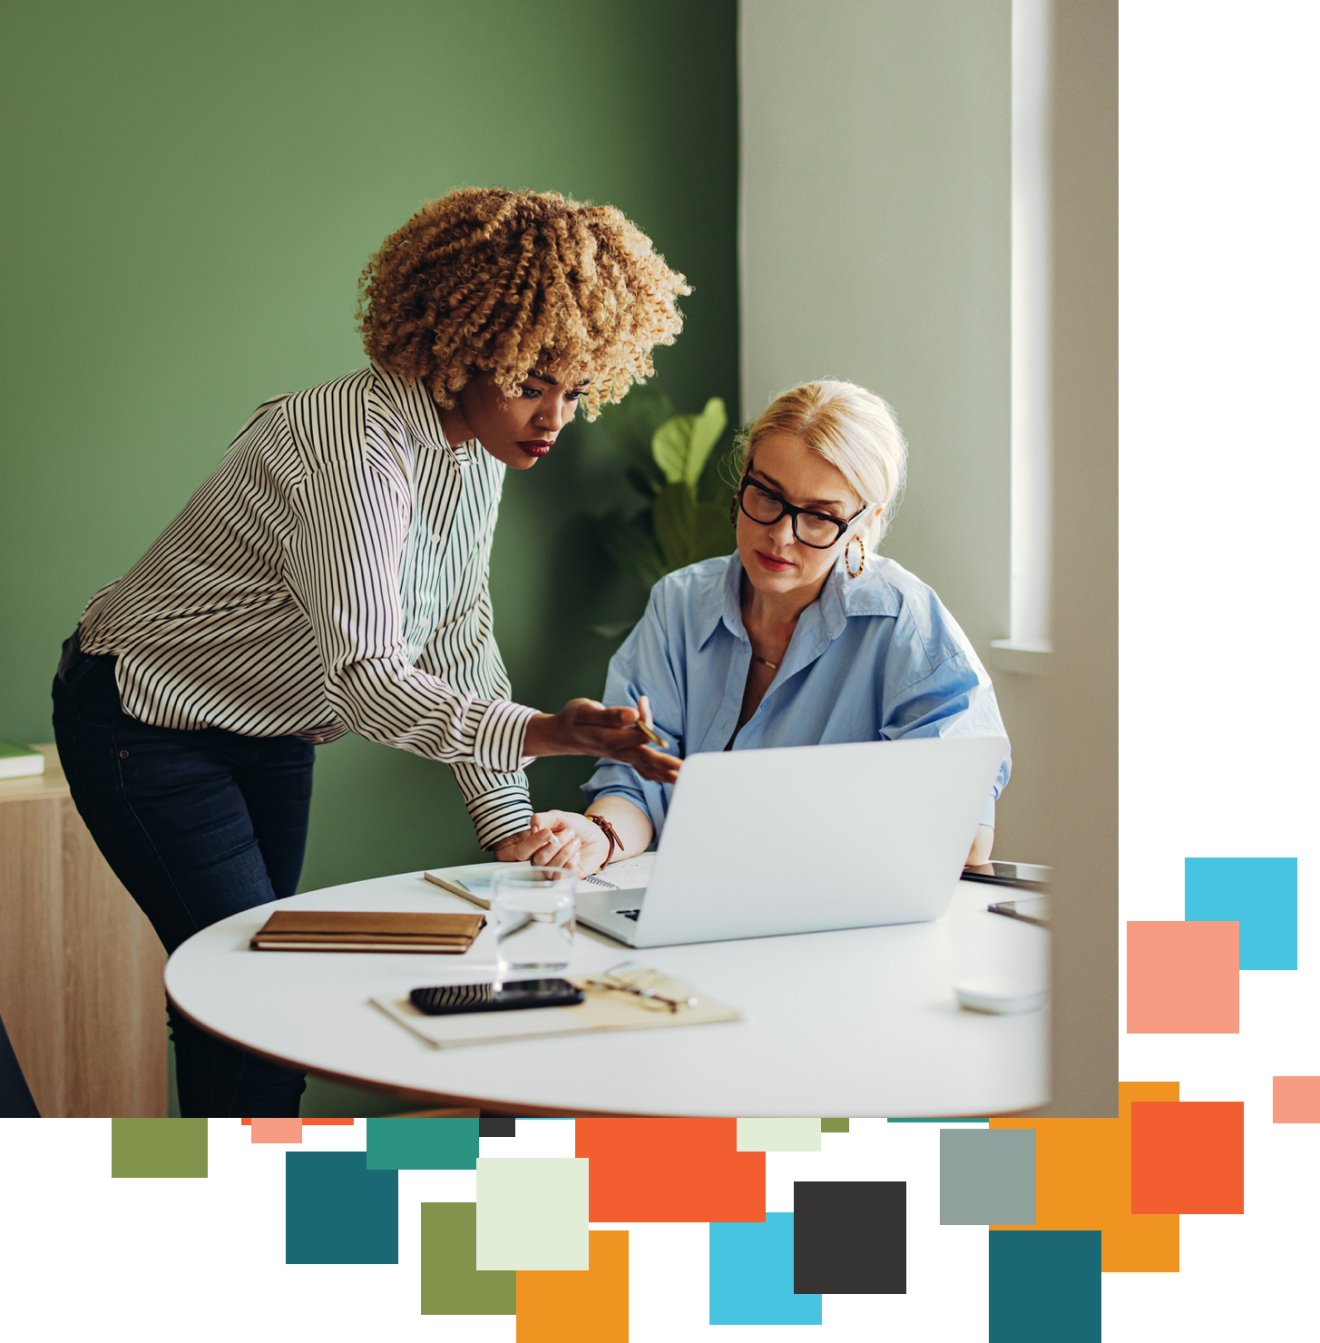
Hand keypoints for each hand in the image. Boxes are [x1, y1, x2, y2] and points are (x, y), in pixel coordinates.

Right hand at [492, 811, 610, 877]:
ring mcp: (552, 871)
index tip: (548, 832)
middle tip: (570, 832)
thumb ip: (542, 819)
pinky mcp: (565, 878)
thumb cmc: (576, 827)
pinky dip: (572, 862)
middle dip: (557, 844)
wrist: (596, 835)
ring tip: (576, 841)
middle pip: (538, 859)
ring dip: (567, 851)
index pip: (522, 851)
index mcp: (534, 845)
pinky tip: (577, 854)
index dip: (534, 842)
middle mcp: (540, 860)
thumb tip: (532, 827)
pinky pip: (562, 876)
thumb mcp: (559, 817)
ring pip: (551, 868)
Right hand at [523, 697, 680, 784]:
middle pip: (646, 759)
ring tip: (684, 777)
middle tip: (684, 769)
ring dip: (666, 773)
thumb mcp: (586, 710)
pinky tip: (674, 776)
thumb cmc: (575, 718)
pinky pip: (645, 769)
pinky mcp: (626, 757)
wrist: (565, 735)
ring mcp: (623, 757)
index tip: (642, 700)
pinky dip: (659, 773)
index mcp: (608, 739)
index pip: (635, 734)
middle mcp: (618, 752)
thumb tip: (633, 715)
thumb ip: (609, 715)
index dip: (644, 719)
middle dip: (665, 764)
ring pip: (647, 768)